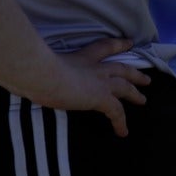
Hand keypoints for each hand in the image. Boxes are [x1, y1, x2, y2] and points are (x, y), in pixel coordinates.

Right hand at [35, 37, 151, 138]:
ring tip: (143, 100)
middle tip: (146, 79)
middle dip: (134, 73)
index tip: (129, 43)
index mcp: (83, 56)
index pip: (105, 47)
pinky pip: (116, 112)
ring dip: (135, 94)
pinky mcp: (101, 97)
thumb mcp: (43, 63)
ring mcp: (101, 82)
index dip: (119, 45)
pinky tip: (123, 132)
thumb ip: (44, 66)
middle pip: (122, 68)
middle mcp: (96, 67)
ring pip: (125, 87)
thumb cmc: (37, 68)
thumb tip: (29, 73)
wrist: (42, 74)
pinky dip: (121, 123)